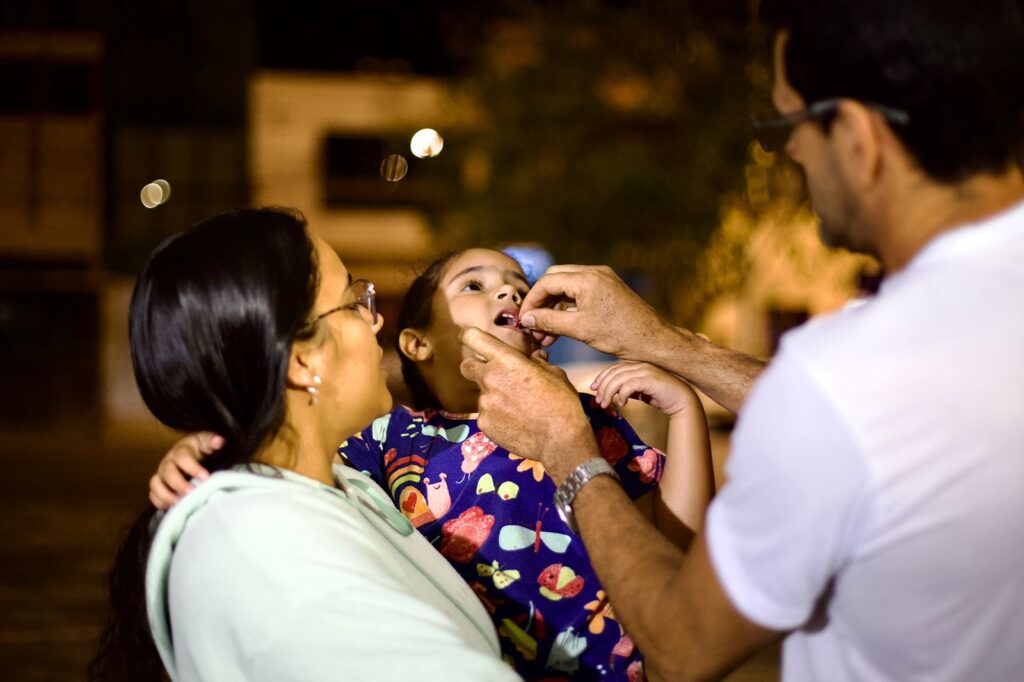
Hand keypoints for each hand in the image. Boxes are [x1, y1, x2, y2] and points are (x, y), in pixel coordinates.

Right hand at [149, 432, 221, 508]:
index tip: (205, 477)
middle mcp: (168, 461)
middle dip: (179, 484)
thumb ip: (212, 441)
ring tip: (180, 504)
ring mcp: (162, 474)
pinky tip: (172, 508)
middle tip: (191, 493)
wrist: (194, 453)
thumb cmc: (202, 448)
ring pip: (156, 484)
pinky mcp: (159, 485)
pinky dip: (160, 502)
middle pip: (167, 472)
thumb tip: (219, 441)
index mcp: (181, 450)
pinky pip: (153, 494)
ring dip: (166, 495)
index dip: (192, 468)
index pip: (182, 457)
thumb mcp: (207, 442)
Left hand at [460, 327, 595, 483]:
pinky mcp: (484, 424)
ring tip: (517, 410)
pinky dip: (498, 417)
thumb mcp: (555, 374)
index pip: (474, 338)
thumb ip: (538, 362)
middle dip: (475, 368)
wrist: (560, 440)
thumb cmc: (561, 403)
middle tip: (493, 376)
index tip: (469, 338)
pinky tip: (515, 423)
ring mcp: (484, 403)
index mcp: (506, 361)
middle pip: (467, 367)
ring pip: (483, 395)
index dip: (469, 336)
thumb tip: (535, 357)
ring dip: (495, 398)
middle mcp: (489, 379)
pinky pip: (487, 416)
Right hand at [520, 265, 671, 358]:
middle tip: (532, 324)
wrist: (653, 340)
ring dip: (554, 309)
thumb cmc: (620, 334)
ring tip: (544, 336)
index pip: (547, 282)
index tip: (523, 319)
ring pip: (567, 289)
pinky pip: (580, 295)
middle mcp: (594, 273)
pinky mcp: (608, 290)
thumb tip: (526, 320)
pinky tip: (559, 331)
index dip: (532, 301)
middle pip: (555, 281)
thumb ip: (549, 322)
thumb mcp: (580, 329)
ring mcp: (602, 280)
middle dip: (541, 303)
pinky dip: (568, 310)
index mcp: (587, 278)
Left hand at [591, 361, 699, 417]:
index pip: (614, 368)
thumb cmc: (662, 396)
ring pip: (618, 379)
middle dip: (602, 387)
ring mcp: (646, 370)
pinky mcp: (650, 379)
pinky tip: (623, 403)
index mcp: (637, 365)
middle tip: (599, 401)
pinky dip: (622, 394)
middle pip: (613, 372)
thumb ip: (629, 388)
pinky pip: (629, 385)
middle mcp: (640, 365)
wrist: (682, 401)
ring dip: (609, 392)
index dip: (601, 377)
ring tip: (606, 405)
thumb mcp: (641, 391)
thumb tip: (614, 393)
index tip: (593, 389)